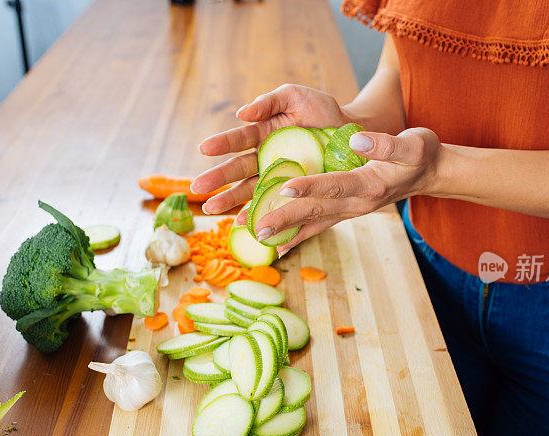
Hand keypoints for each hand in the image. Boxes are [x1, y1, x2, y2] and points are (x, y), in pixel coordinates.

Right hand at [193, 84, 350, 213]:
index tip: (203, 148)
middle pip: (238, 170)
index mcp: (262, 133)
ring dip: (231, 201)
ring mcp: (278, 176)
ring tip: (212, 211)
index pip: (238, 139)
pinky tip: (247, 225)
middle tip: (197, 188)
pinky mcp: (293, 191)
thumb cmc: (321, 111)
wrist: (351, 132)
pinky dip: (260, 214)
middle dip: (217, 179)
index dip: (221, 144)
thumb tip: (241, 113)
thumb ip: (269, 102)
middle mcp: (265, 157)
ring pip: (250, 190)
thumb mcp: (295, 97)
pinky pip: (274, 204)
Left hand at [248, 127, 441, 254]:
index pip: (335, 185)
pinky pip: (320, 226)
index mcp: (370, 184)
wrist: (432, 175)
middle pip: (316, 211)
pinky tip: (279, 246)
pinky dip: (299, 236)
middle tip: (256, 227)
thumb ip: (385, 144)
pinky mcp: (348, 212)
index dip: (310, 186)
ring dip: (286, 231)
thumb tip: (355, 139)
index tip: (284, 186)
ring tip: (257, 237)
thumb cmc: (422, 155)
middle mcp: (358, 204)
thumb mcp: (413, 145)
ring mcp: (352, 211)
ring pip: (314, 222)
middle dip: (285, 219)